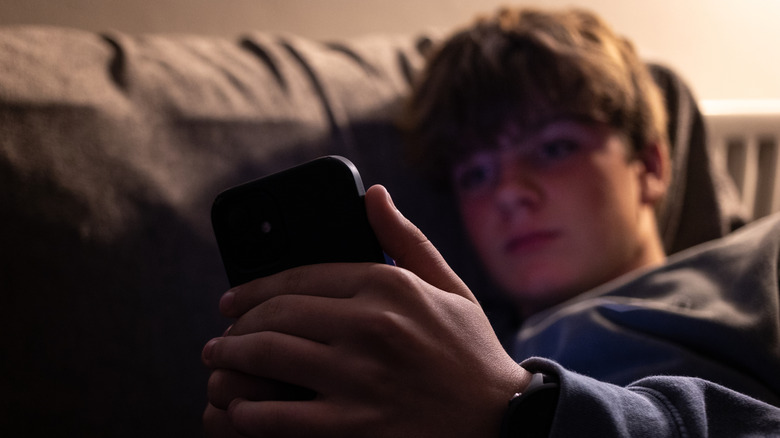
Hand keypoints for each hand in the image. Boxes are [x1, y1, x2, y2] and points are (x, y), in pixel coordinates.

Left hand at [202, 185, 530, 437]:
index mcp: (391, 285)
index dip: (255, 288)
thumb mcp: (448, 287)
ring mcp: (361, 377)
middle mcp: (372, 325)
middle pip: (278, 314)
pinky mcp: (356, 426)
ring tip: (218, 361)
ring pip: (269, 357)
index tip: (232, 299)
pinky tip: (240, 408)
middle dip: (236, 324)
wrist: (504, 422)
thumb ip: (405, 239)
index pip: (301, 276)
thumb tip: (373, 194)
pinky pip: (280, 417)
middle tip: (220, 334)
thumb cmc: (471, 352)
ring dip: (231, 359)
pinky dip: (249, 412)